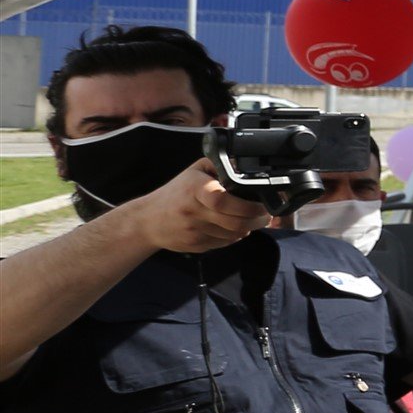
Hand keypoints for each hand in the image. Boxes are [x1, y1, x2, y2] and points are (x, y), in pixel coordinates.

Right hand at [117, 162, 269, 255]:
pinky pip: (225, 243)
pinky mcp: (196, 246)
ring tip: (252, 219)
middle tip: (265, 214)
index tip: (261, 204)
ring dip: (249, 228)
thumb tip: (244, 166)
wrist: (147, 220)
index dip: (247, 206)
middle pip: (236, 223)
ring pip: (234, 235)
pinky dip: (235, 236)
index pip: (223, 201)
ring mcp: (194, 232)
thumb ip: (219, 166)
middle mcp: (194, 212)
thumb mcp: (195, 172)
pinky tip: (232, 227)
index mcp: (195, 190)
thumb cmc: (176, 193)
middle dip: (258, 220)